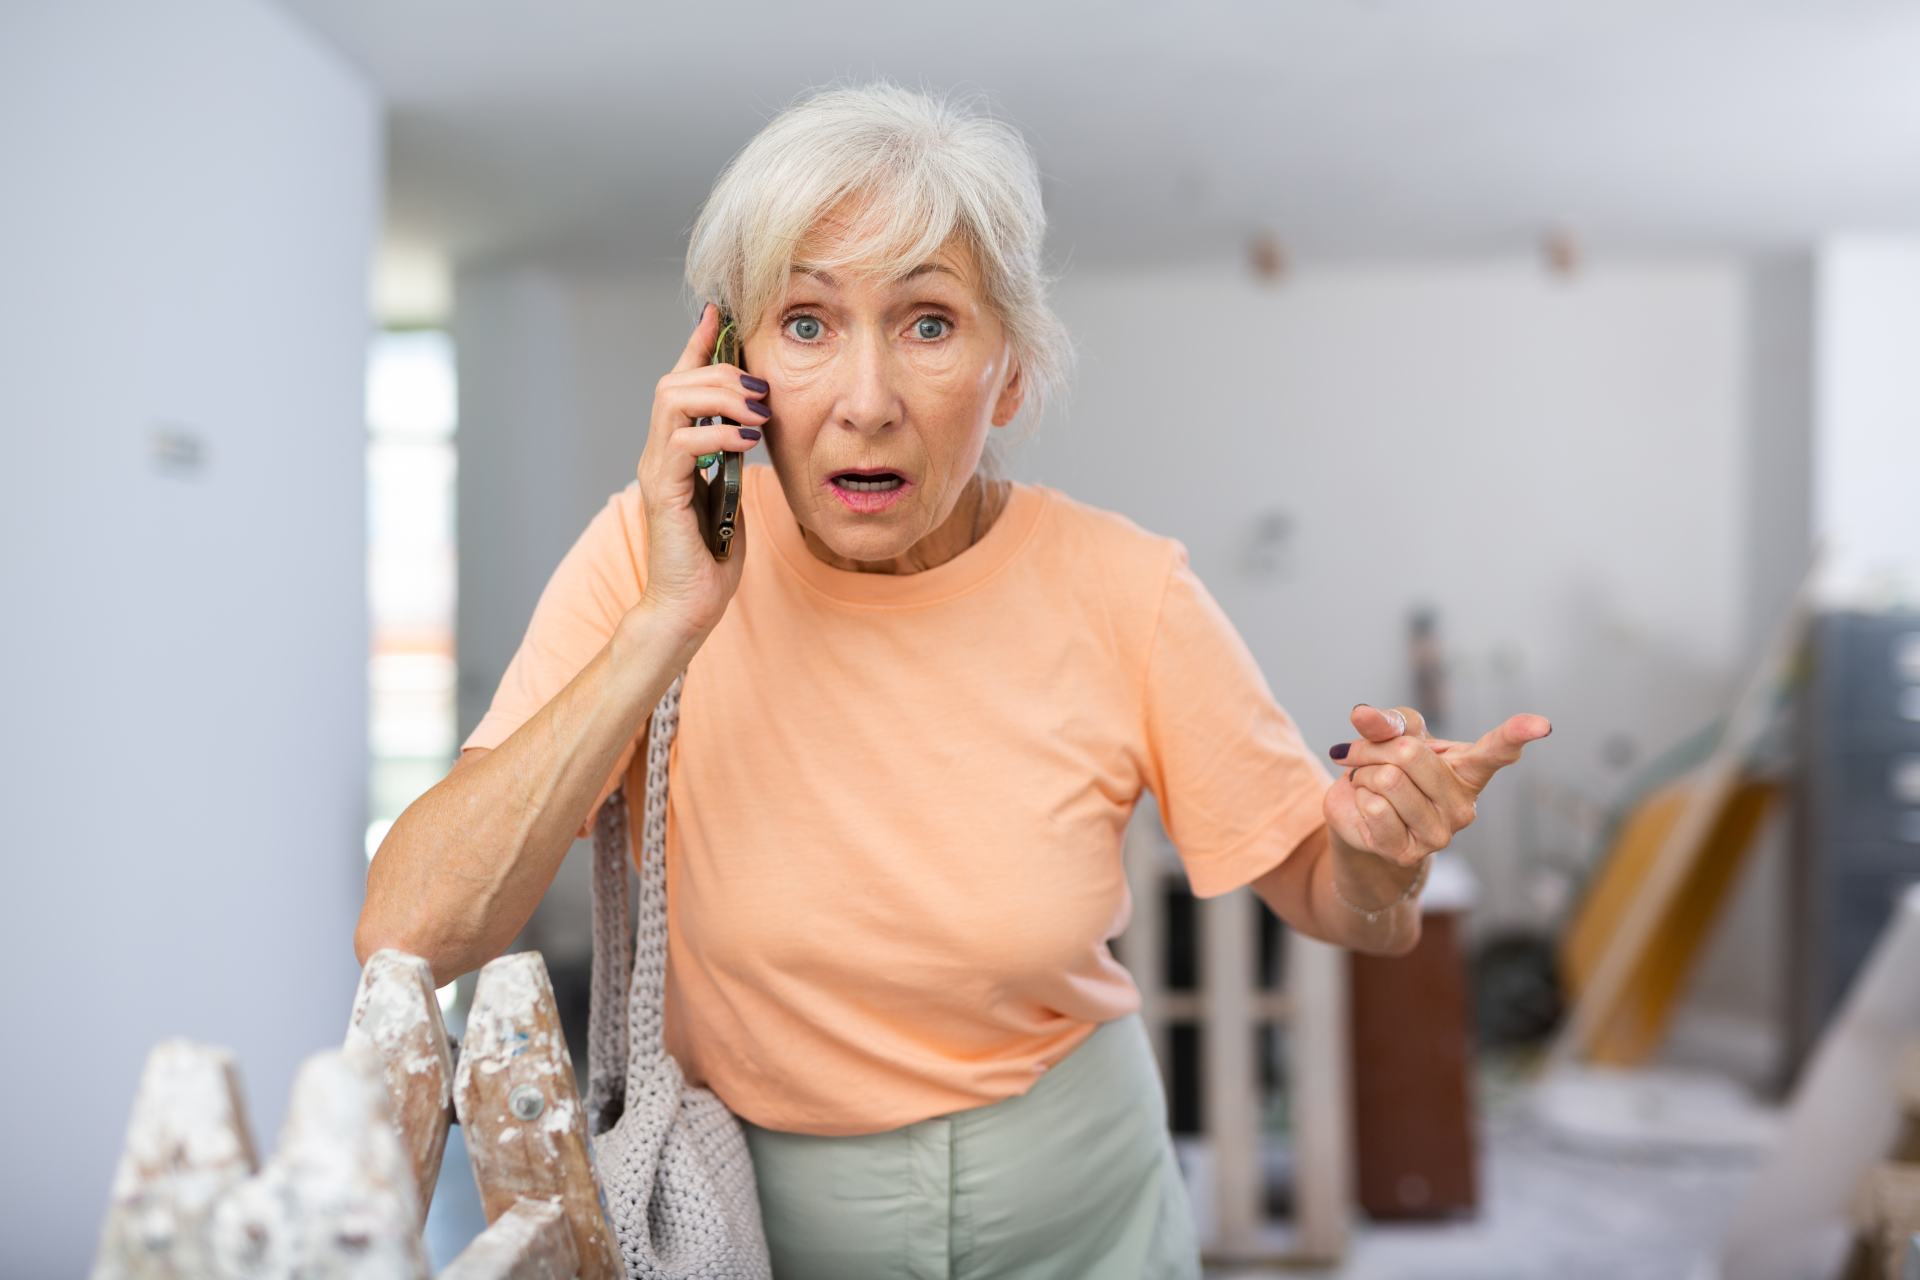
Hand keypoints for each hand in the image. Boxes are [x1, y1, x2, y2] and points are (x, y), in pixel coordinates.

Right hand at [632, 302, 771, 641]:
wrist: (689, 605)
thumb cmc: (712, 556)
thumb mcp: (732, 492)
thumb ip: (734, 457)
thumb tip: (754, 423)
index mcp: (676, 449)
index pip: (682, 381)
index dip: (700, 344)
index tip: (720, 312)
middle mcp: (659, 453)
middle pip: (676, 381)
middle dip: (722, 372)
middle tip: (763, 391)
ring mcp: (657, 470)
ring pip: (673, 400)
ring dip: (721, 396)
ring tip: (758, 412)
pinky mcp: (662, 492)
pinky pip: (682, 442)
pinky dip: (717, 433)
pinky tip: (746, 442)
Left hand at [1322, 704, 1551, 867]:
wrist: (1360, 810)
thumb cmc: (1389, 766)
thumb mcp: (1392, 733)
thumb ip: (1383, 721)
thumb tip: (1363, 715)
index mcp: (1470, 769)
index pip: (1497, 751)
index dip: (1518, 734)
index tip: (1542, 724)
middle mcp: (1464, 805)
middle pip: (1409, 754)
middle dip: (1374, 749)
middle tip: (1369, 756)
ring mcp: (1441, 834)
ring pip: (1388, 780)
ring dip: (1365, 775)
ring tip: (1373, 784)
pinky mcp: (1409, 853)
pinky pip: (1375, 807)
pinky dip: (1360, 798)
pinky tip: (1369, 808)